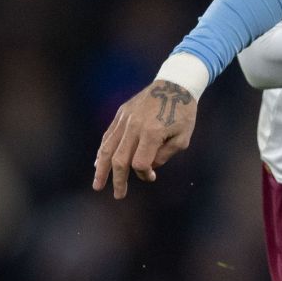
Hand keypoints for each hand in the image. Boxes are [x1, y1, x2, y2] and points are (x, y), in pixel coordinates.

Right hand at [91, 80, 196, 198]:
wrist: (174, 84)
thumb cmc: (183, 113)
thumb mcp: (183, 138)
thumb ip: (165, 155)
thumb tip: (148, 168)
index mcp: (152, 133)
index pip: (140, 163)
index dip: (144, 174)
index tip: (152, 177)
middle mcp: (135, 126)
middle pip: (119, 159)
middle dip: (118, 180)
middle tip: (118, 195)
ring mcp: (125, 119)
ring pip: (107, 148)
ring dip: (101, 169)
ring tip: (97, 185)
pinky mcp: (121, 114)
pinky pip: (108, 135)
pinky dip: (102, 151)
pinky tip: (98, 163)